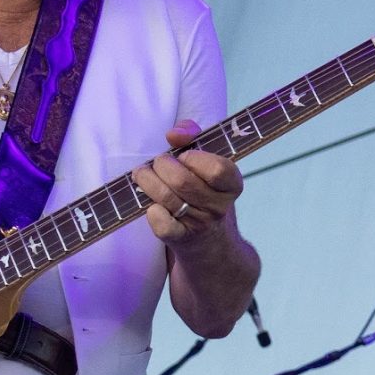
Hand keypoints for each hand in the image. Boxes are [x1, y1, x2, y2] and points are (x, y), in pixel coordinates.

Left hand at [134, 120, 242, 245]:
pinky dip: (152, 212)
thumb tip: (174, 134)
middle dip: (161, 166)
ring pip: (167, 199)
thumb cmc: (203, 189)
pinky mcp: (182, 239)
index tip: (183, 156)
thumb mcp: (206, 161)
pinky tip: (151, 205)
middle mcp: (220, 205)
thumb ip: (193, 136)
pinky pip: (163, 225)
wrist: (210, 240)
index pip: (216, 169)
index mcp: (232, 184)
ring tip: (142, 174)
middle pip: (183, 181)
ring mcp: (201, 224)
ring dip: (147, 181)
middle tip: (157, 163)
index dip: (193, 158)